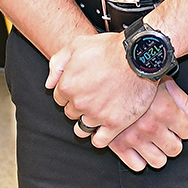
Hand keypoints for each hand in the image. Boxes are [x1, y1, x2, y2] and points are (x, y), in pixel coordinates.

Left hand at [46, 30, 156, 147]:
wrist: (138, 56)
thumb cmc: (109, 48)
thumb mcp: (77, 45)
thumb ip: (58, 64)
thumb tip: (49, 84)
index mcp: (67, 86)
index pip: (59, 99)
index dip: (70, 93)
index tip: (81, 89)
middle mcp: (79, 103)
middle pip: (71, 113)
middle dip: (79, 106)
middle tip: (93, 97)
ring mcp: (97, 115)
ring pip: (82, 129)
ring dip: (88, 122)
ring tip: (98, 113)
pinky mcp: (115, 124)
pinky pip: (100, 141)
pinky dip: (99, 138)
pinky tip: (104, 129)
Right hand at [107, 80, 187, 170]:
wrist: (108, 76)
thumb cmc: (139, 78)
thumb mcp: (166, 84)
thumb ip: (186, 104)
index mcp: (165, 109)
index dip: (183, 126)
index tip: (175, 121)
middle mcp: (151, 126)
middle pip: (175, 149)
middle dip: (173, 140)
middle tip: (164, 131)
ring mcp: (133, 137)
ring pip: (159, 161)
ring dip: (158, 152)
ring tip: (152, 139)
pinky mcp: (117, 145)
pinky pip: (137, 165)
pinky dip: (139, 159)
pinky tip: (138, 146)